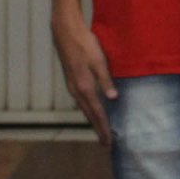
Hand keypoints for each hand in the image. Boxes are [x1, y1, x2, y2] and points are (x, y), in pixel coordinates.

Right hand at [51, 15, 116, 145]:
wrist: (66, 34)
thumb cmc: (85, 45)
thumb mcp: (99, 61)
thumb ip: (106, 80)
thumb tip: (113, 98)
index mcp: (84, 87)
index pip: (97, 112)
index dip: (104, 127)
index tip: (110, 140)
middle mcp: (76, 91)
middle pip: (89, 115)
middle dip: (99, 130)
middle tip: (107, 144)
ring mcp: (72, 87)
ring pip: (85, 109)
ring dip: (93, 122)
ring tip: (101, 132)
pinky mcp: (72, 83)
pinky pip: (82, 102)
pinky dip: (89, 111)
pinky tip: (94, 113)